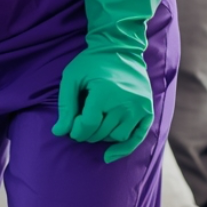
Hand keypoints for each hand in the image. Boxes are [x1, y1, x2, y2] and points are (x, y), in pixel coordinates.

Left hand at [53, 47, 152, 163]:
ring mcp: (139, 108)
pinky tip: (108, 156)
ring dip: (102, 136)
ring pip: (116, 137)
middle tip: (80, 124)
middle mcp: (125, 103)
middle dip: (86, 133)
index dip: (75, 130)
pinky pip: (137, 138)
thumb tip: (59, 132)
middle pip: (100, 133)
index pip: (87, 125)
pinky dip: (123, 149)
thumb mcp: (71, 78)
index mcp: (105, 93)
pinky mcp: (147, 112)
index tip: (70, 126)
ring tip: (95, 124)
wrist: (120, 50)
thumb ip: (65, 106)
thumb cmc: (91, 64)